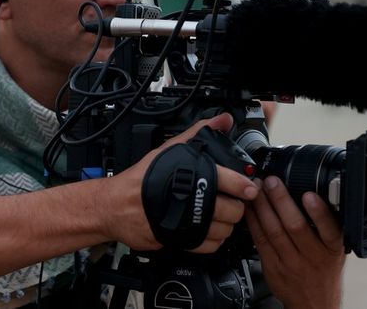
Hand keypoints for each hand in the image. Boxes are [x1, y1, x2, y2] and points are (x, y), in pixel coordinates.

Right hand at [99, 113, 258, 251]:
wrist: (115, 205)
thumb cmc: (142, 179)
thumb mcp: (170, 150)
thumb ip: (198, 133)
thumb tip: (223, 119)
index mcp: (193, 175)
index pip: (231, 181)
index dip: (245, 186)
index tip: (250, 188)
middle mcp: (192, 199)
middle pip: (233, 209)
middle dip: (236, 206)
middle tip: (233, 201)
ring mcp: (187, 222)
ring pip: (224, 230)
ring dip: (226, 224)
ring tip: (221, 215)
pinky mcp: (181, 240)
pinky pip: (208, 246)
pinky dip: (212, 240)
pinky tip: (208, 230)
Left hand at [245, 177, 344, 308]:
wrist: (314, 303)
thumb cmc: (323, 271)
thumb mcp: (334, 250)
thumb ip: (326, 226)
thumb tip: (312, 194)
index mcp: (331, 249)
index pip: (329, 229)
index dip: (318, 212)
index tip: (309, 195)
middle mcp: (312, 256)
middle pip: (295, 226)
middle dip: (280, 201)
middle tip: (271, 181)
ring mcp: (291, 263)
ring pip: (274, 232)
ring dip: (263, 208)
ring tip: (257, 190)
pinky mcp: (273, 267)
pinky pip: (260, 241)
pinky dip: (253, 223)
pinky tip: (250, 209)